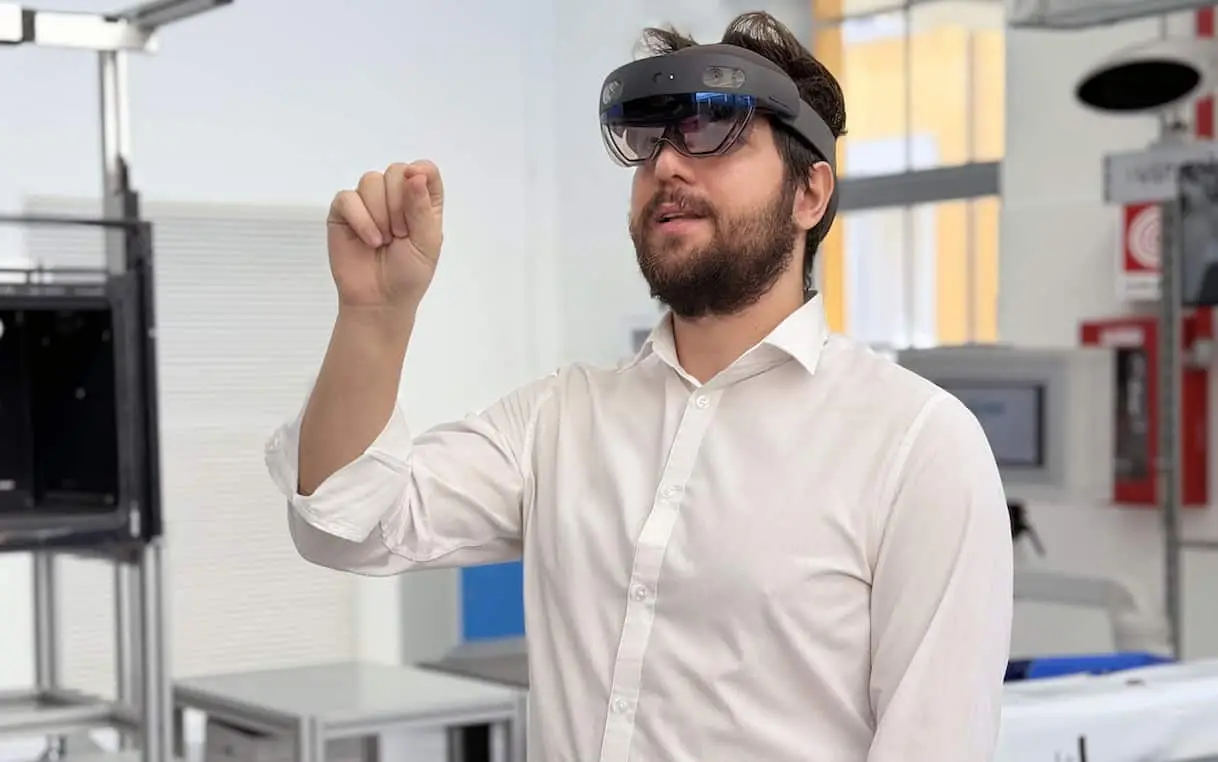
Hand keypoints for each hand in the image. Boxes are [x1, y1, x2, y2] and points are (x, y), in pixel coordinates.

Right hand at [326, 161, 444, 311]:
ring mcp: (367, 202)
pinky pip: (347, 197)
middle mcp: (395, 196)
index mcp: (422, 201)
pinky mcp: (343, 212)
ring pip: (371, 180)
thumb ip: (422, 207)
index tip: (416, 188)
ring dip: (380, 214)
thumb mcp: (427, 242)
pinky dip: (361, 219)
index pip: (424, 169)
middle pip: (396, 171)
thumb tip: (415, 173)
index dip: (420, 173)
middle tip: (400, 234)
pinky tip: (370, 240)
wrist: (380, 300)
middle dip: (398, 204)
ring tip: (384, 241)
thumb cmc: (409, 274)